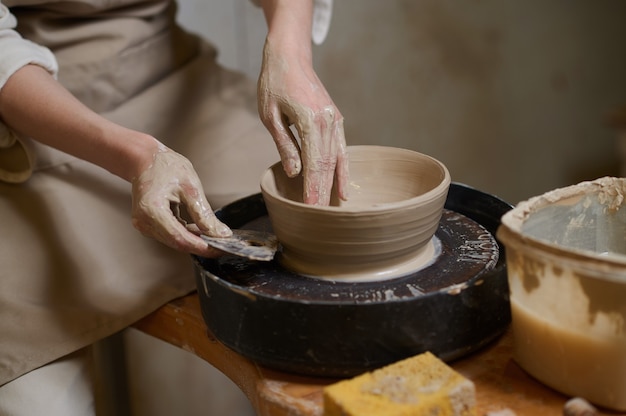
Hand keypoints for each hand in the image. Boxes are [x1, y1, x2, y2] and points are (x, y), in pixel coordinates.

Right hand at [131, 146, 230, 256]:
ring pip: (174, 240)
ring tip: (212, 233)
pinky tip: (198, 228)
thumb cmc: (165, 166)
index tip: (220, 249)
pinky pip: (170, 234)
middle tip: (222, 243)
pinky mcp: (148, 224)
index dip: (202, 247)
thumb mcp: (191, 187)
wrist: (146, 159)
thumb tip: (219, 233)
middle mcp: (144, 221)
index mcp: (152, 210)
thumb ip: (204, 213)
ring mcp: (144, 224)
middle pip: (177, 242)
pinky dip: (186, 233)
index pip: (181, 239)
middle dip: (201, 245)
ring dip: (194, 239)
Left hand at [257, 40, 348, 205]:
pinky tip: (343, 189)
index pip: (314, 163)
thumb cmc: (274, 84)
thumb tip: (294, 173)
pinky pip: (342, 150)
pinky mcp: (336, 120)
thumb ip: (285, 145)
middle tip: (320, 218)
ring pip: (337, 159)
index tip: (311, 208)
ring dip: (333, 185)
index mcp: (311, 121)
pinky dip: (344, 170)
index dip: (313, 188)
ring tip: (331, 210)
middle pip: (328, 165)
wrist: (290, 57)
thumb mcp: (271, 116)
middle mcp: (328, 122)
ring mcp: (335, 120)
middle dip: (323, 192)